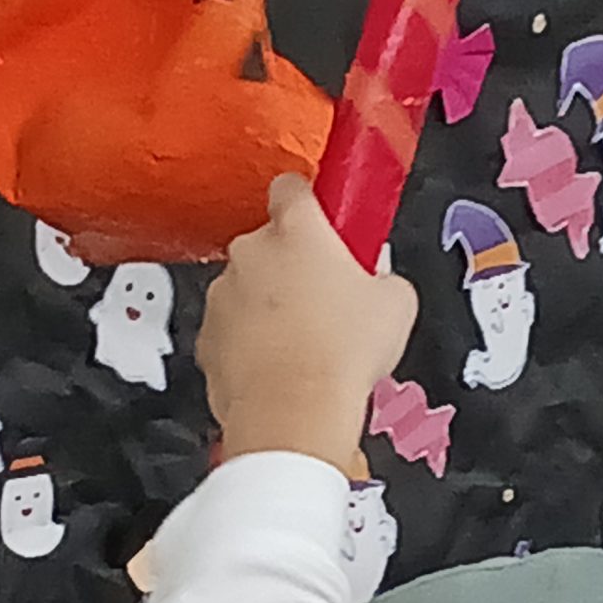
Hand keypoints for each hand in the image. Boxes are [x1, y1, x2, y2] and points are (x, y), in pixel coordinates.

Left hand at [200, 176, 416, 467]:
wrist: (294, 414)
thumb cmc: (340, 355)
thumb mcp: (396, 304)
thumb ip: (383, 276)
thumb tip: (381, 285)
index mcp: (297, 230)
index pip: (292, 187)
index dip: (310, 203)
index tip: (325, 221)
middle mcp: (251, 252)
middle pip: (271, 244)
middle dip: (293, 264)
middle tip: (327, 297)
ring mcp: (222, 294)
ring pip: (247, 288)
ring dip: (269, 305)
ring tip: (307, 341)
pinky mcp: (206, 336)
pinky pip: (231, 329)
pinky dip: (249, 343)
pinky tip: (281, 366)